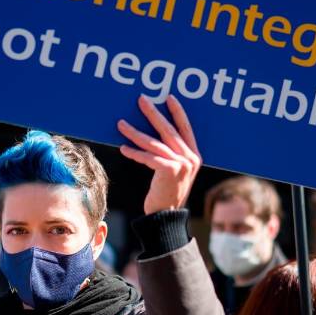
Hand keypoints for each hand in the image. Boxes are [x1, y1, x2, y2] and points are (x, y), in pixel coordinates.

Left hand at [118, 95, 201, 215]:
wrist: (167, 217)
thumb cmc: (167, 194)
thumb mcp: (175, 172)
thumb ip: (172, 155)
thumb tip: (153, 136)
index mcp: (194, 156)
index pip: (186, 128)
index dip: (178, 112)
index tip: (168, 97)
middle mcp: (190, 158)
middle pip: (168, 130)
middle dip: (153, 113)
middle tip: (141, 99)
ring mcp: (181, 164)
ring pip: (154, 142)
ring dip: (135, 132)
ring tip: (121, 124)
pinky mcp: (168, 170)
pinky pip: (147, 157)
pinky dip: (134, 152)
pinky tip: (123, 148)